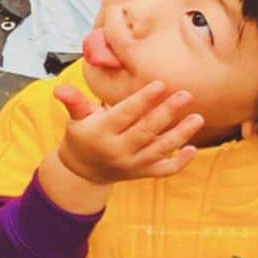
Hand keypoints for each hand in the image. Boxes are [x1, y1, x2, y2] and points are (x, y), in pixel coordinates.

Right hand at [54, 80, 203, 185]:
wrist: (82, 170)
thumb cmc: (82, 135)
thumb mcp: (76, 119)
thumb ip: (74, 102)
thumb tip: (59, 89)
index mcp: (101, 133)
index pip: (124, 115)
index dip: (142, 100)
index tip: (160, 84)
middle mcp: (117, 150)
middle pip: (145, 131)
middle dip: (166, 113)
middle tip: (186, 95)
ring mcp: (131, 164)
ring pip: (159, 150)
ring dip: (180, 135)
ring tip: (197, 118)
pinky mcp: (141, 173)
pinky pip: (163, 171)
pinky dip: (179, 163)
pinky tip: (193, 149)